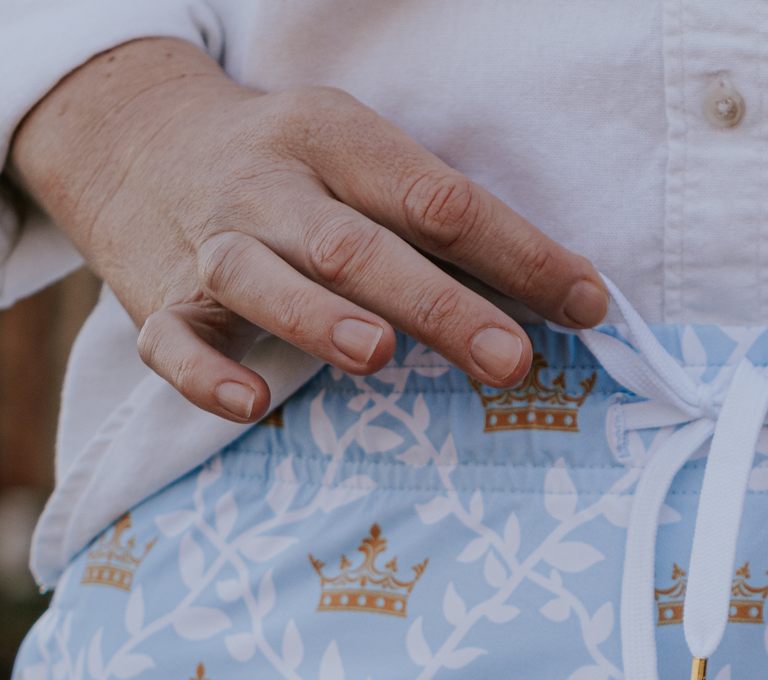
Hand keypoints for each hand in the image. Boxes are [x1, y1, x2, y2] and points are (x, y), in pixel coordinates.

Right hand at [7, 39, 607, 421]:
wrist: (133, 136)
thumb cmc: (295, 173)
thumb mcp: (366, 166)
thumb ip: (456, 232)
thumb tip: (578, 301)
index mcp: (338, 139)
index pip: (438, 198)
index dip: (516, 252)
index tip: (585, 304)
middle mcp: (272, 186)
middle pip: (358, 245)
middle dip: (438, 303)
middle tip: (509, 358)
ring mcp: (212, 243)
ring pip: (260, 278)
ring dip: (319, 318)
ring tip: (379, 354)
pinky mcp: (163, 301)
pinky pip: (174, 342)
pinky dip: (206, 376)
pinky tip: (251, 405)